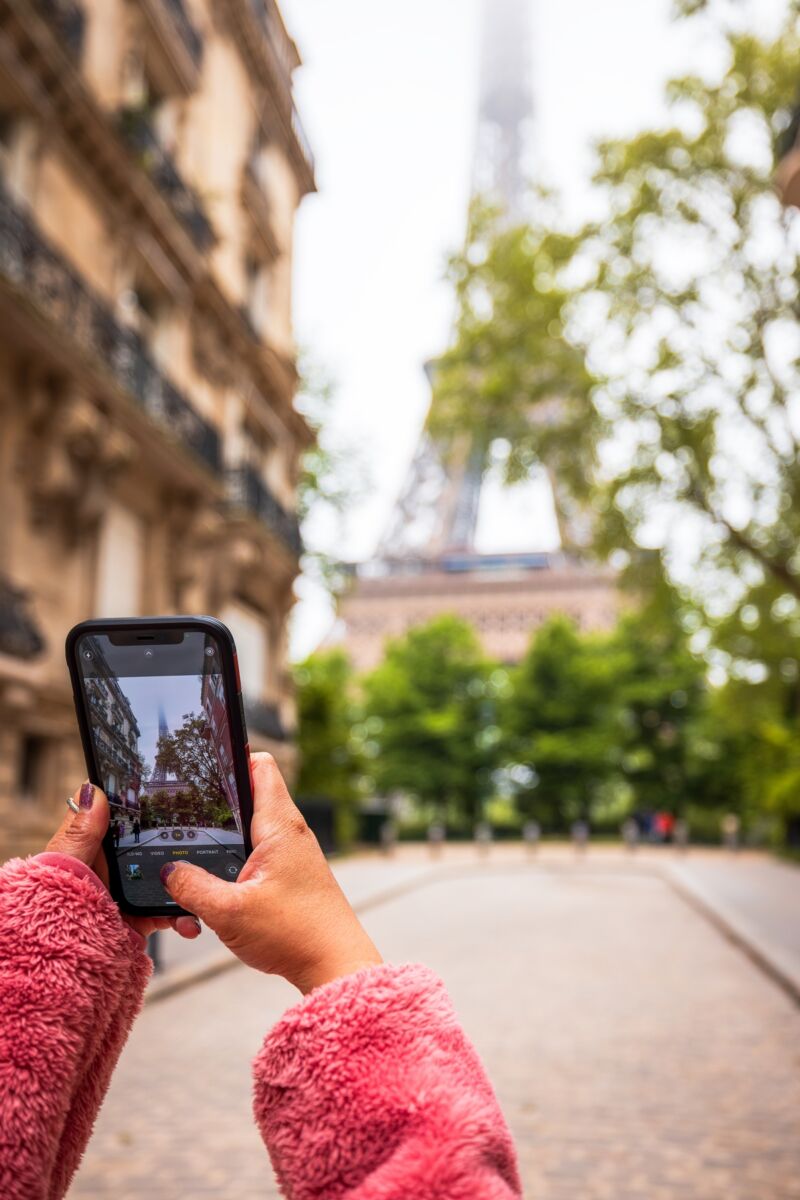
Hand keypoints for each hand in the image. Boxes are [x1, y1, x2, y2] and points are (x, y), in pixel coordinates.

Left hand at [45, 782, 200, 942]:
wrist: (66, 961)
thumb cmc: (56, 907)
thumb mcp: (68, 864)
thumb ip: (82, 831)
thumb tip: (92, 789)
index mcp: (98, 846)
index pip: (128, 820)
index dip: (150, 811)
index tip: (177, 802)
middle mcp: (119, 866)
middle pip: (156, 847)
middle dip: (180, 851)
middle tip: (201, 844)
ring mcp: (133, 892)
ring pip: (170, 879)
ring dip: (189, 884)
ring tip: (202, 890)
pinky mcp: (144, 917)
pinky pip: (171, 911)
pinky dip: (184, 916)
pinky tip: (190, 921)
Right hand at [161, 753, 382, 993]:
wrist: (335, 966)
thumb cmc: (295, 935)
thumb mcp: (228, 912)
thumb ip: (191, 888)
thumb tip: (169, 871)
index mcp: (279, 825)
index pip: (259, 765)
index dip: (231, 755)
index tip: (200, 760)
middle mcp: (289, 832)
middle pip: (248, 795)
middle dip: (216, 800)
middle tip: (180, 807)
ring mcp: (291, 853)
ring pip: (250, 828)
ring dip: (223, 836)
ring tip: (190, 846)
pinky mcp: (290, 875)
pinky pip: (257, 853)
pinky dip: (235, 860)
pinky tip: (214, 881)